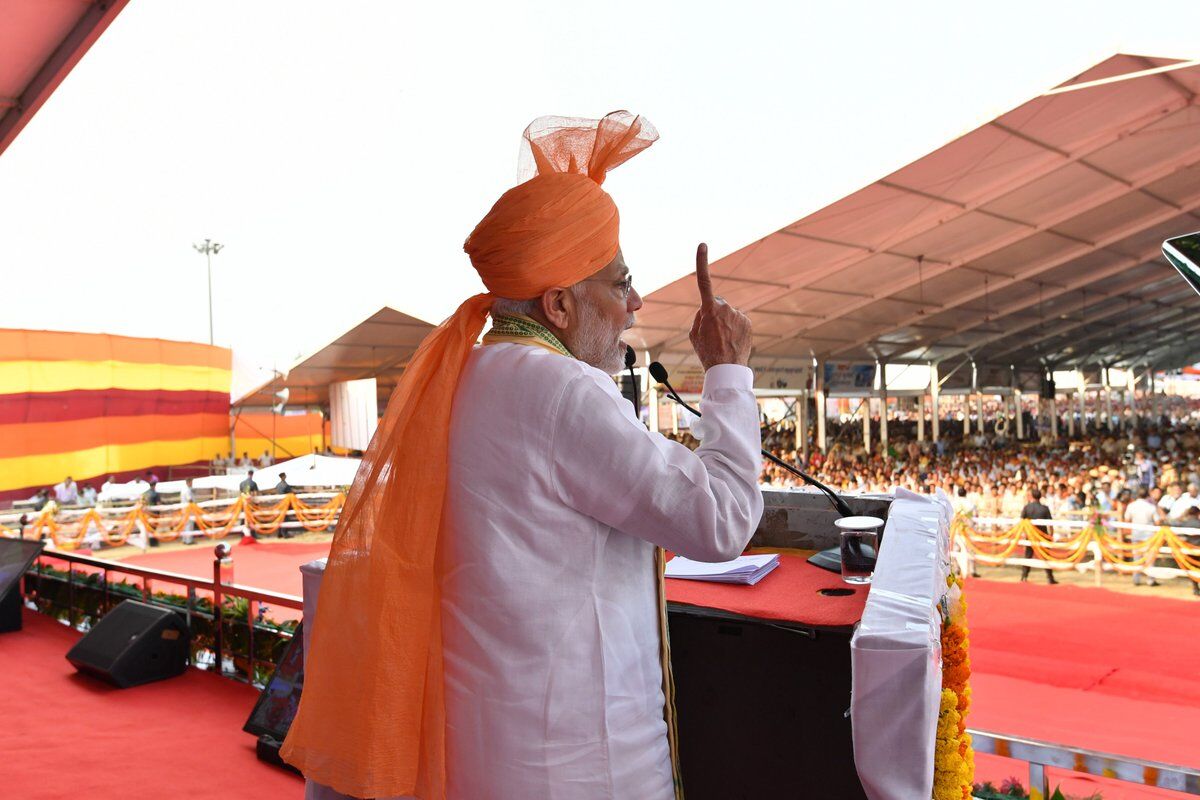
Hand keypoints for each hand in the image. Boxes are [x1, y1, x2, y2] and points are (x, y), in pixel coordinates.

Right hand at [689, 243, 751, 368]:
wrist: (727, 368)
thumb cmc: (707, 352)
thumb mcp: (694, 334)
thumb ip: (698, 317)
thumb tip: (706, 310)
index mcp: (708, 309)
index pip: (704, 281)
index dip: (702, 262)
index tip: (703, 245)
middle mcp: (725, 308)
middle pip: (717, 305)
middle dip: (714, 314)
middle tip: (713, 334)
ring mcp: (738, 314)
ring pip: (728, 314)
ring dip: (725, 323)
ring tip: (723, 341)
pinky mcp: (747, 321)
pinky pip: (738, 320)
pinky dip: (735, 328)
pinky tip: (732, 341)